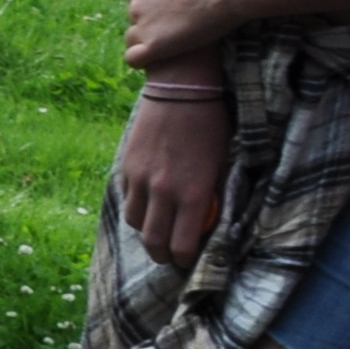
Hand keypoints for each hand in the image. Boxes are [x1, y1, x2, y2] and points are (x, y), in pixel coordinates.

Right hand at [113, 87, 231, 272]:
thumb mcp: (223, 163)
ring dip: (146, 231)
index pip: (181, 246)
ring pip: (135, 222)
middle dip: (162, 255)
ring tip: (158, 228)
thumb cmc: (211, 124)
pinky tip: (148, 200)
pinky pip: (127, 197)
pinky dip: (137, 205)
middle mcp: (162, 191)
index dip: (185, 259)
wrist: (181, 88)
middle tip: (170, 256)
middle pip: (153, 242)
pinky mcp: (126, 165)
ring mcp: (140, 178)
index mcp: (193, 194)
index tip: (190, 259)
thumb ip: (215, 194)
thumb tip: (212, 221)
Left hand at [123, 0, 236, 71]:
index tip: (177, 10)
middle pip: (136, 19)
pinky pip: (134, 59)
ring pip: (133, 39)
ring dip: (148, 41)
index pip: (137, 1)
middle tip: (182, 25)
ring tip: (175, 41)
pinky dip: (144, 60)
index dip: (156, 7)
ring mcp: (143, 25)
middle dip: (153, 22)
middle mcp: (134, 4)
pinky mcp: (153, 45)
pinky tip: (160, 58)